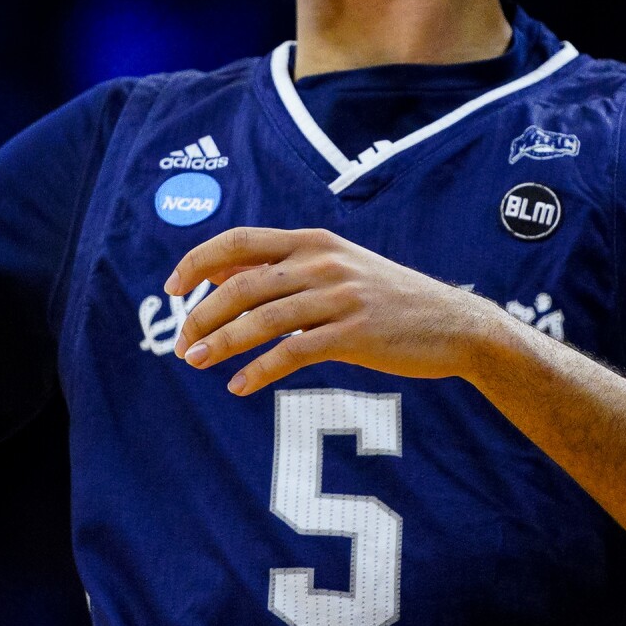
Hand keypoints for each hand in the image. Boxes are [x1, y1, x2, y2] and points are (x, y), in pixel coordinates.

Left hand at [165, 227, 501, 395]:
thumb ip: (282, 267)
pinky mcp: (354, 333)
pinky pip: (293, 353)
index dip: (197, 262)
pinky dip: (260, 370)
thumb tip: (218, 273)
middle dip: (201, 314)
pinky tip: (239, 386)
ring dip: (220, 342)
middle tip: (180, 343)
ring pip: (261, 319)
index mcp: (314, 240)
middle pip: (241, 284)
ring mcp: (339, 296)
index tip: (171, 289)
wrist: (454, 323)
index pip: (239, 241)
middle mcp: (323, 261)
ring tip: (194, 361)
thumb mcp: (336, 267)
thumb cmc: (387, 298)